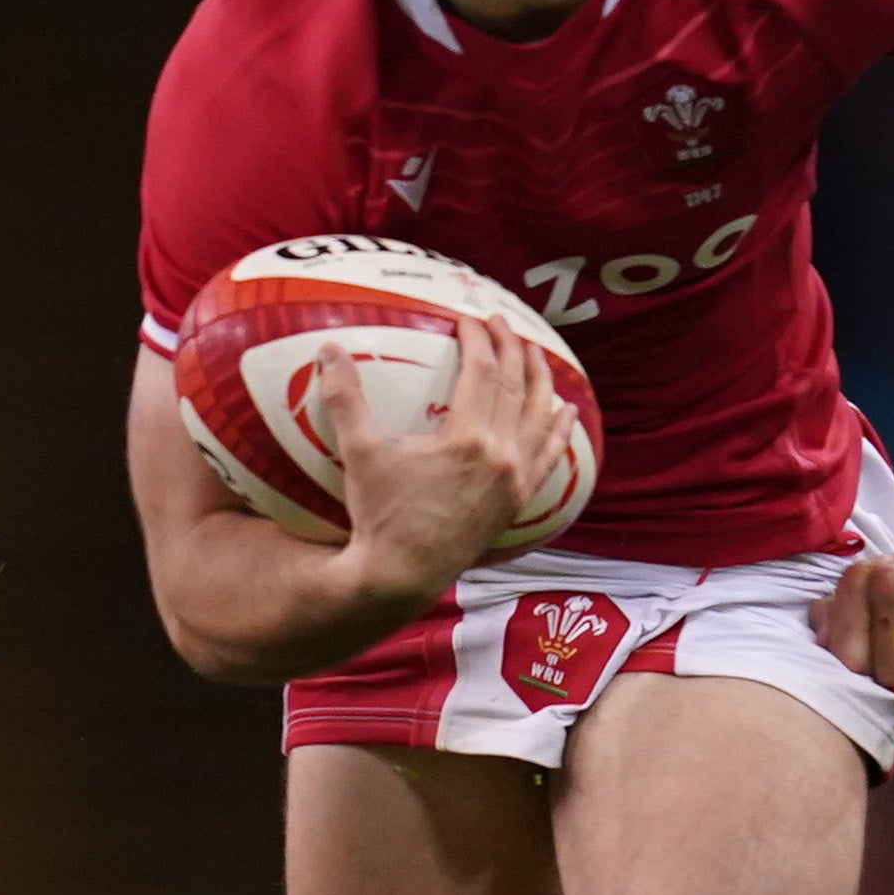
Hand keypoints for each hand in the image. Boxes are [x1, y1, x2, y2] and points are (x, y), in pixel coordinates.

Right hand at [335, 317, 570, 599]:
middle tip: (501, 323)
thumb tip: (327, 347)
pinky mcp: (518, 501)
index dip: (477, 340)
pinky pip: (549, 458)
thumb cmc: (378, 514)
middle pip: (516, 387)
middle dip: (512, 349)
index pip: (482, 372)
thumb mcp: (359, 453)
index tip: (467, 319)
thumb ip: (345, 398)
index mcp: (468, 438)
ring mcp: (515, 480)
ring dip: (541, 382)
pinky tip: (566, 413)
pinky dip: (559, 431)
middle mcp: (501, 456)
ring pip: (540, 419)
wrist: (401, 574)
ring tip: (538, 356)